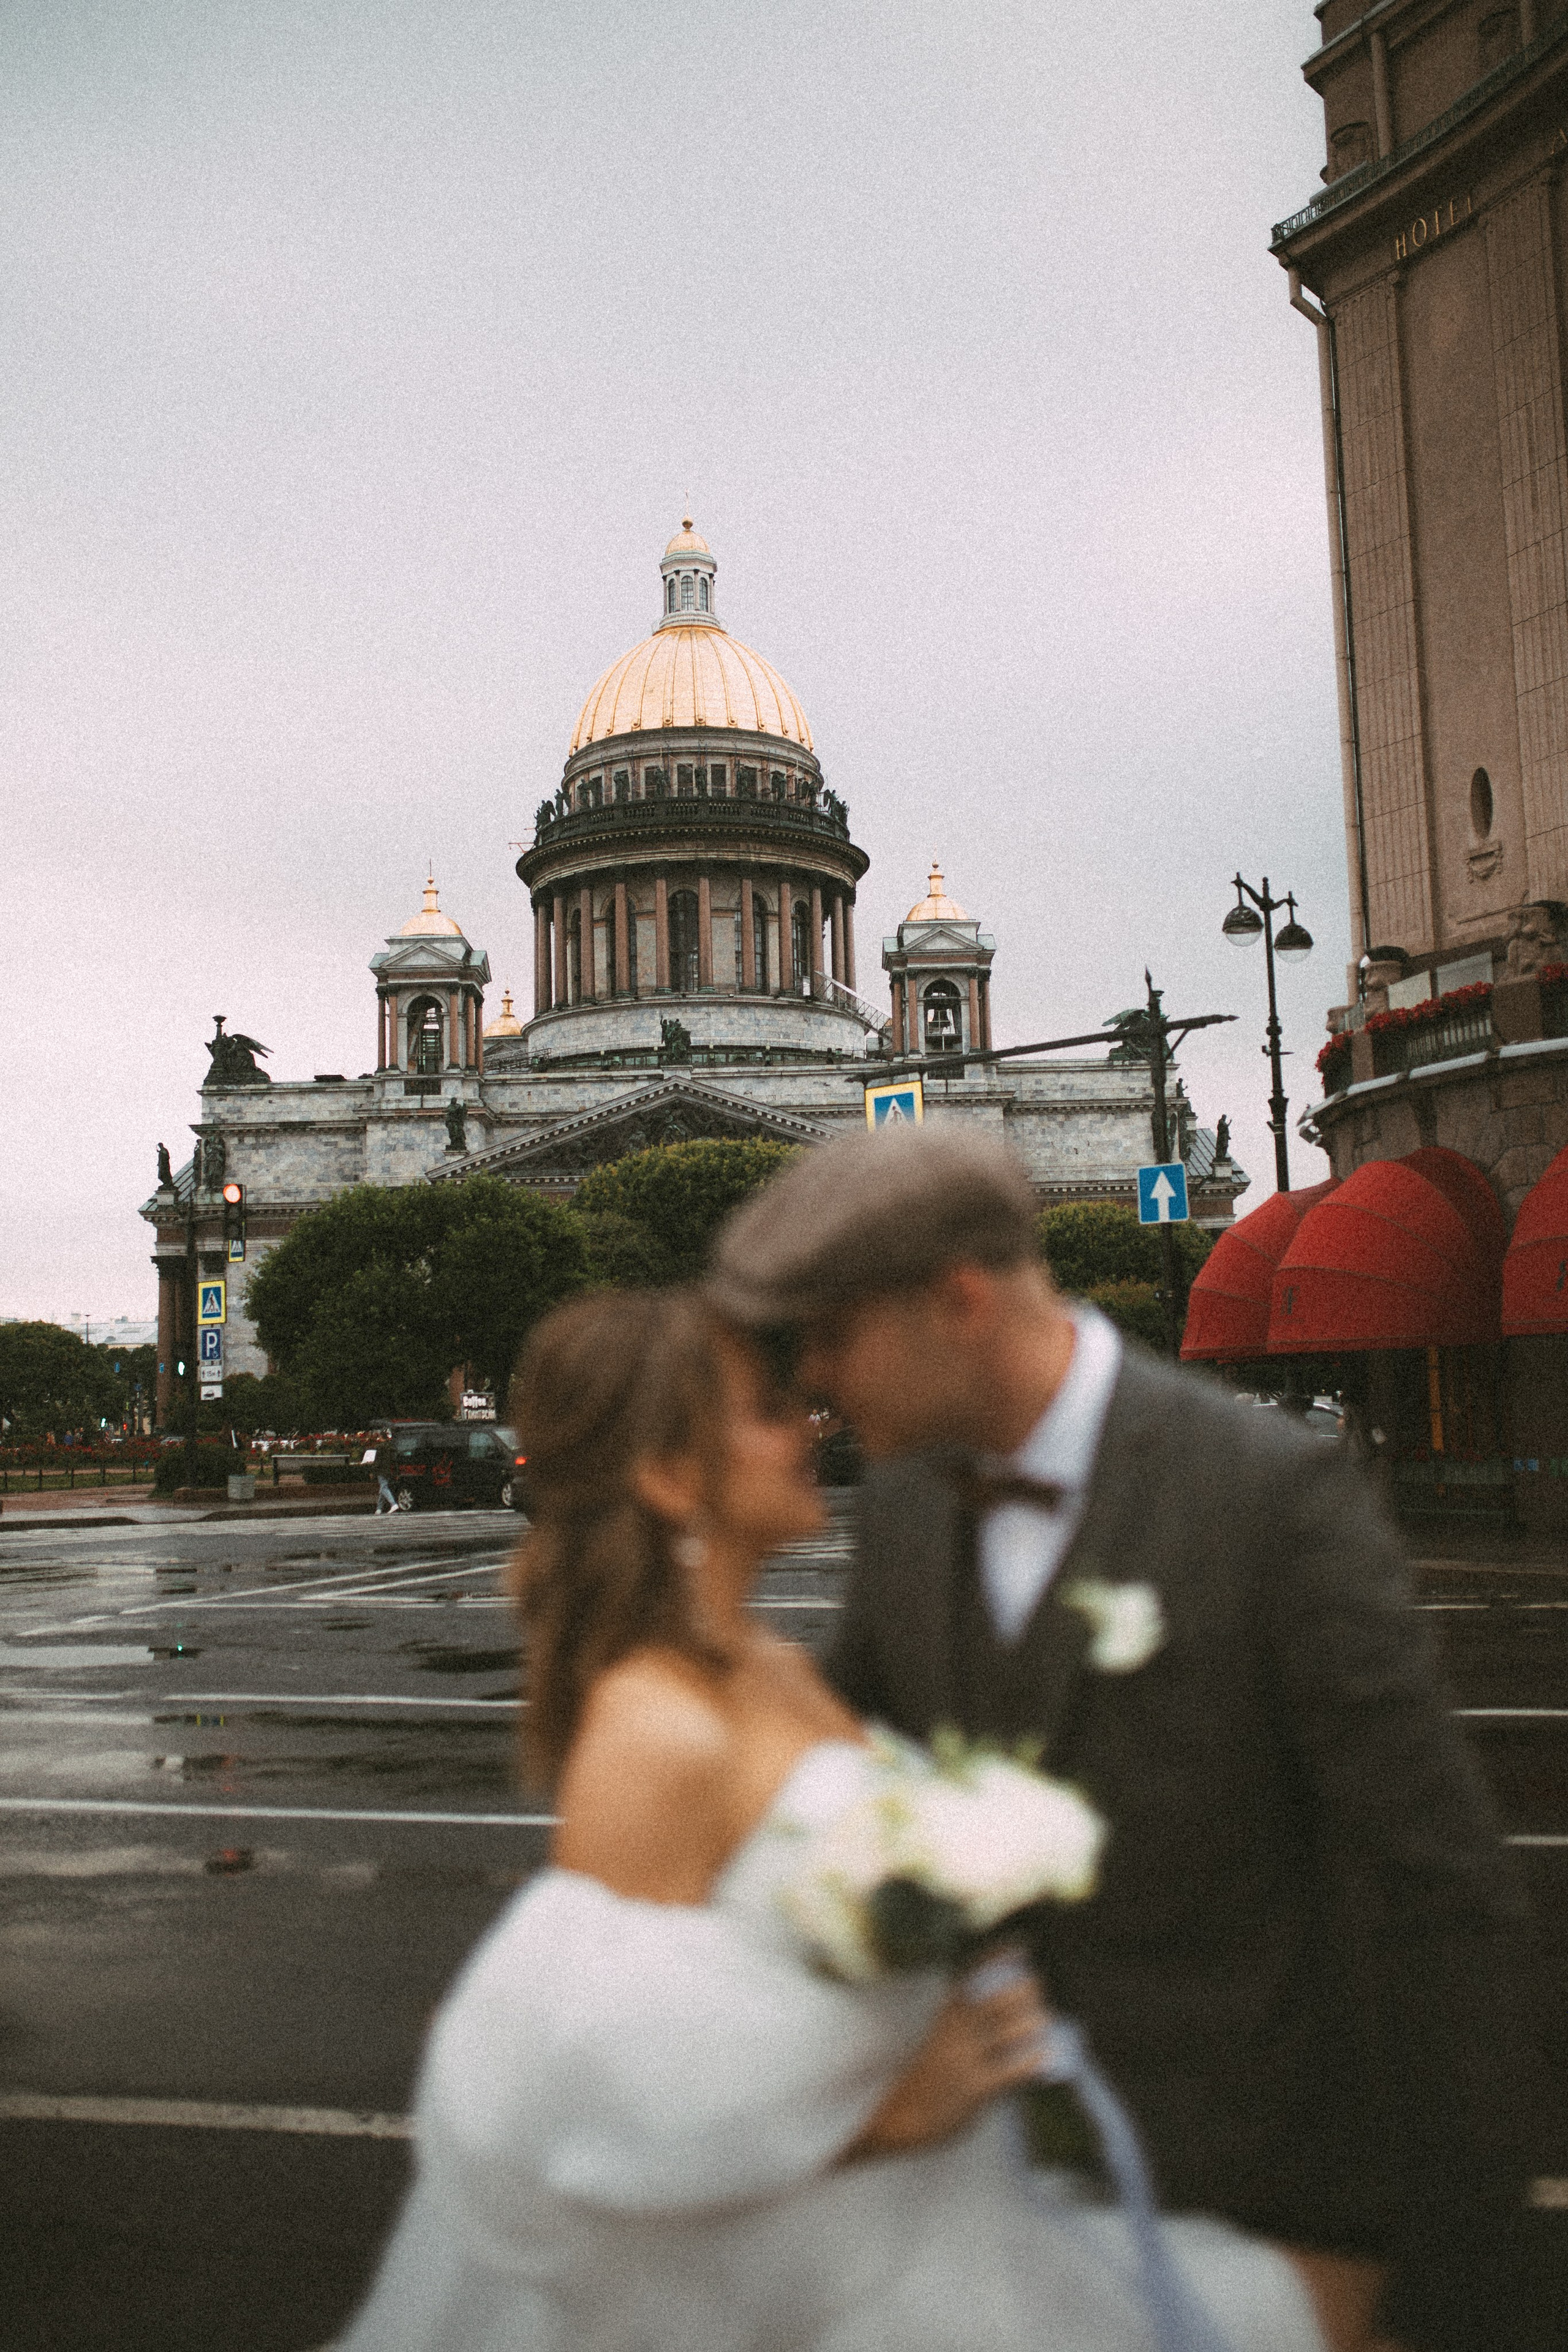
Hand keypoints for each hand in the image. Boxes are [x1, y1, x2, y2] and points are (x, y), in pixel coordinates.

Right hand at [844, 1963, 1047, 2159]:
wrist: (901, 2118)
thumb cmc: (924, 2079)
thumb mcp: (936, 2038)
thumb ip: (961, 2022)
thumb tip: (1005, 2012)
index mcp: (944, 2013)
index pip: (973, 1975)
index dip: (998, 1957)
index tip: (1021, 1945)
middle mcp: (956, 2030)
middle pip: (1000, 1997)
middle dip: (1026, 1989)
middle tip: (1037, 1990)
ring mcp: (966, 2058)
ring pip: (1011, 2028)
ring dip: (1033, 2021)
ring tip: (1043, 2021)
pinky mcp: (976, 2088)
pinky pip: (1012, 2069)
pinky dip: (1032, 2060)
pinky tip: (1045, 2056)